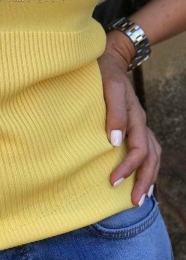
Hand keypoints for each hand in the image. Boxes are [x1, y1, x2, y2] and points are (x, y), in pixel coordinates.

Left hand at [97, 30, 161, 206]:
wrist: (109, 58)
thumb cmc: (104, 73)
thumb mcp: (108, 88)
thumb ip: (113, 113)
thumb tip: (114, 142)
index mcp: (136, 116)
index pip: (138, 149)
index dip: (128, 168)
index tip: (113, 182)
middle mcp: (141, 122)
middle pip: (151, 157)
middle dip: (144, 180)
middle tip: (133, 201)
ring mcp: (140, 123)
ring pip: (154, 154)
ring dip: (149, 176)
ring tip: (141, 196)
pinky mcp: (134, 123)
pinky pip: (148, 148)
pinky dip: (147, 164)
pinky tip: (140, 175)